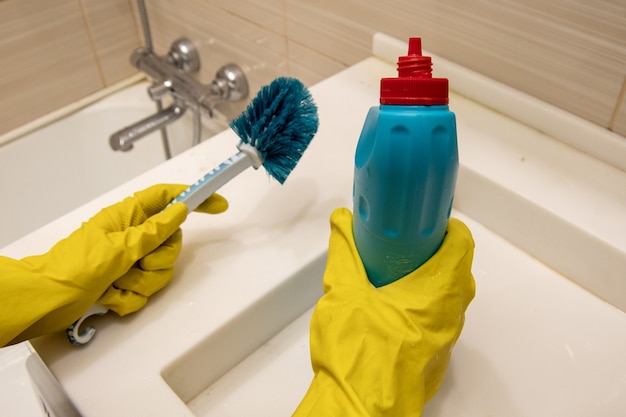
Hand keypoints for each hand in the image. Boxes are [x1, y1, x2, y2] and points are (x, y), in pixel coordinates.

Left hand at [0, 184, 226, 344]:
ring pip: (160, 271)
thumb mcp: (120, 246)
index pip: (168, 198)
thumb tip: (180, 210)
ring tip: (115, 283)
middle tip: (138, 263)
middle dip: (159, 259)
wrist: (46, 300)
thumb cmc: (75, 267)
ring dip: (139, 283)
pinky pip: (144, 292)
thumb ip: (154, 230)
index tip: (218, 205)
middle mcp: (132, 236)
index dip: (195, 198)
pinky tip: (107, 296)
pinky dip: (127, 298)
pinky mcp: (124, 284)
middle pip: (171, 242)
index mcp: (128, 216)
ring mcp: (128, 261)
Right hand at [292, 208, 474, 416]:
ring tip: (395, 278)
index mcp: (436, 292)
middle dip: (435, 255)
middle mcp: (450, 316)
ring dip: (430, 284)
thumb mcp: (342, 290)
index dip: (447, 228)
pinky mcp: (436, 361)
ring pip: (449, 301)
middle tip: (406, 247)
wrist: (358, 408)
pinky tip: (392, 313)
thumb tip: (343, 221)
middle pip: (457, 272)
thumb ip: (344, 250)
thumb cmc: (356, 350)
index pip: (461, 244)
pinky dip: (424, 310)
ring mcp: (446, 342)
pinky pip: (439, 324)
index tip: (426, 223)